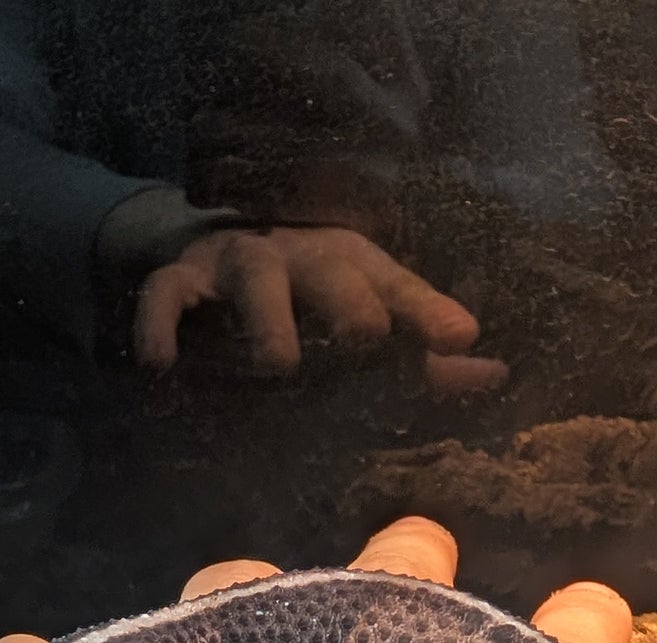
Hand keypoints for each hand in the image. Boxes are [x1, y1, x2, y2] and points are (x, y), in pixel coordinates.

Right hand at [133, 226, 507, 396]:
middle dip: (348, 301)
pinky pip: (166, 295)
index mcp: (350, 266)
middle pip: (329, 269)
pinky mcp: (179, 279)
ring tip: (278, 365)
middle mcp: (299, 256)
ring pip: (254, 275)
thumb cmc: (306, 297)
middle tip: (366, 341)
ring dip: (267, 318)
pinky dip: (160, 325)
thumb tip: (496, 374)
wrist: (210, 253)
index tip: (459, 340)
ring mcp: (237, 264)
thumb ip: (425, 354)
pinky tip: (162, 364)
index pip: (395, 286)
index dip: (426, 312)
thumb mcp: (366, 315)